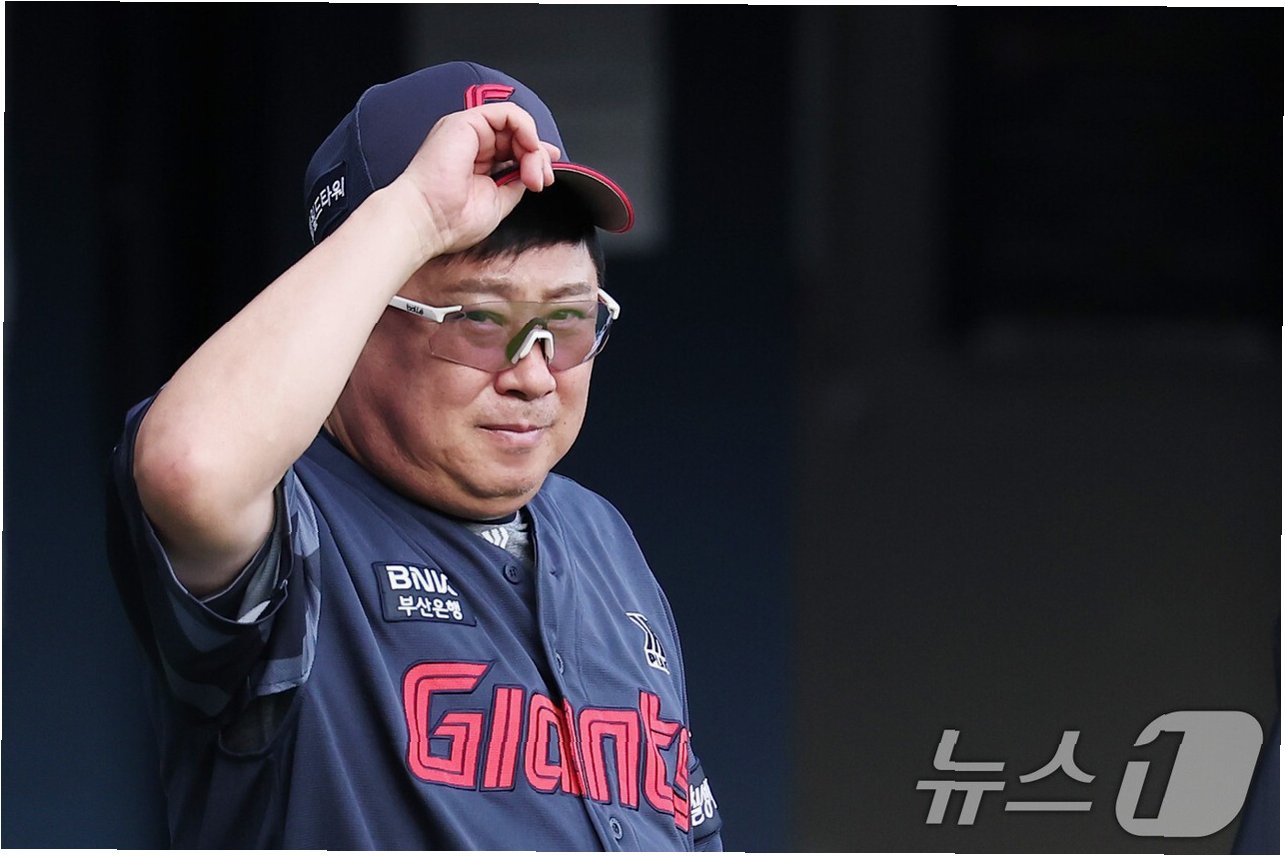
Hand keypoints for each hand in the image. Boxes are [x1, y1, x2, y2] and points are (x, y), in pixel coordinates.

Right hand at [393, 102, 560, 259]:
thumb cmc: (451, 220)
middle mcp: (472, 143)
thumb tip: (536, 170)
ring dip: (533, 147)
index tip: (545, 178)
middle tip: (540, 181)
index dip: (535, 158)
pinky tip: (529, 148)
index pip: (513, 148)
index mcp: (476, 162)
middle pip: (517, 136)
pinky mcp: (466, 122)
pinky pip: (506, 113)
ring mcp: (468, 131)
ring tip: (533, 173)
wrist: (428, 221)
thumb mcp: (498, 201)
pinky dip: (525, 127)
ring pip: (515, 124)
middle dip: (537, 157)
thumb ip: (516, 182)